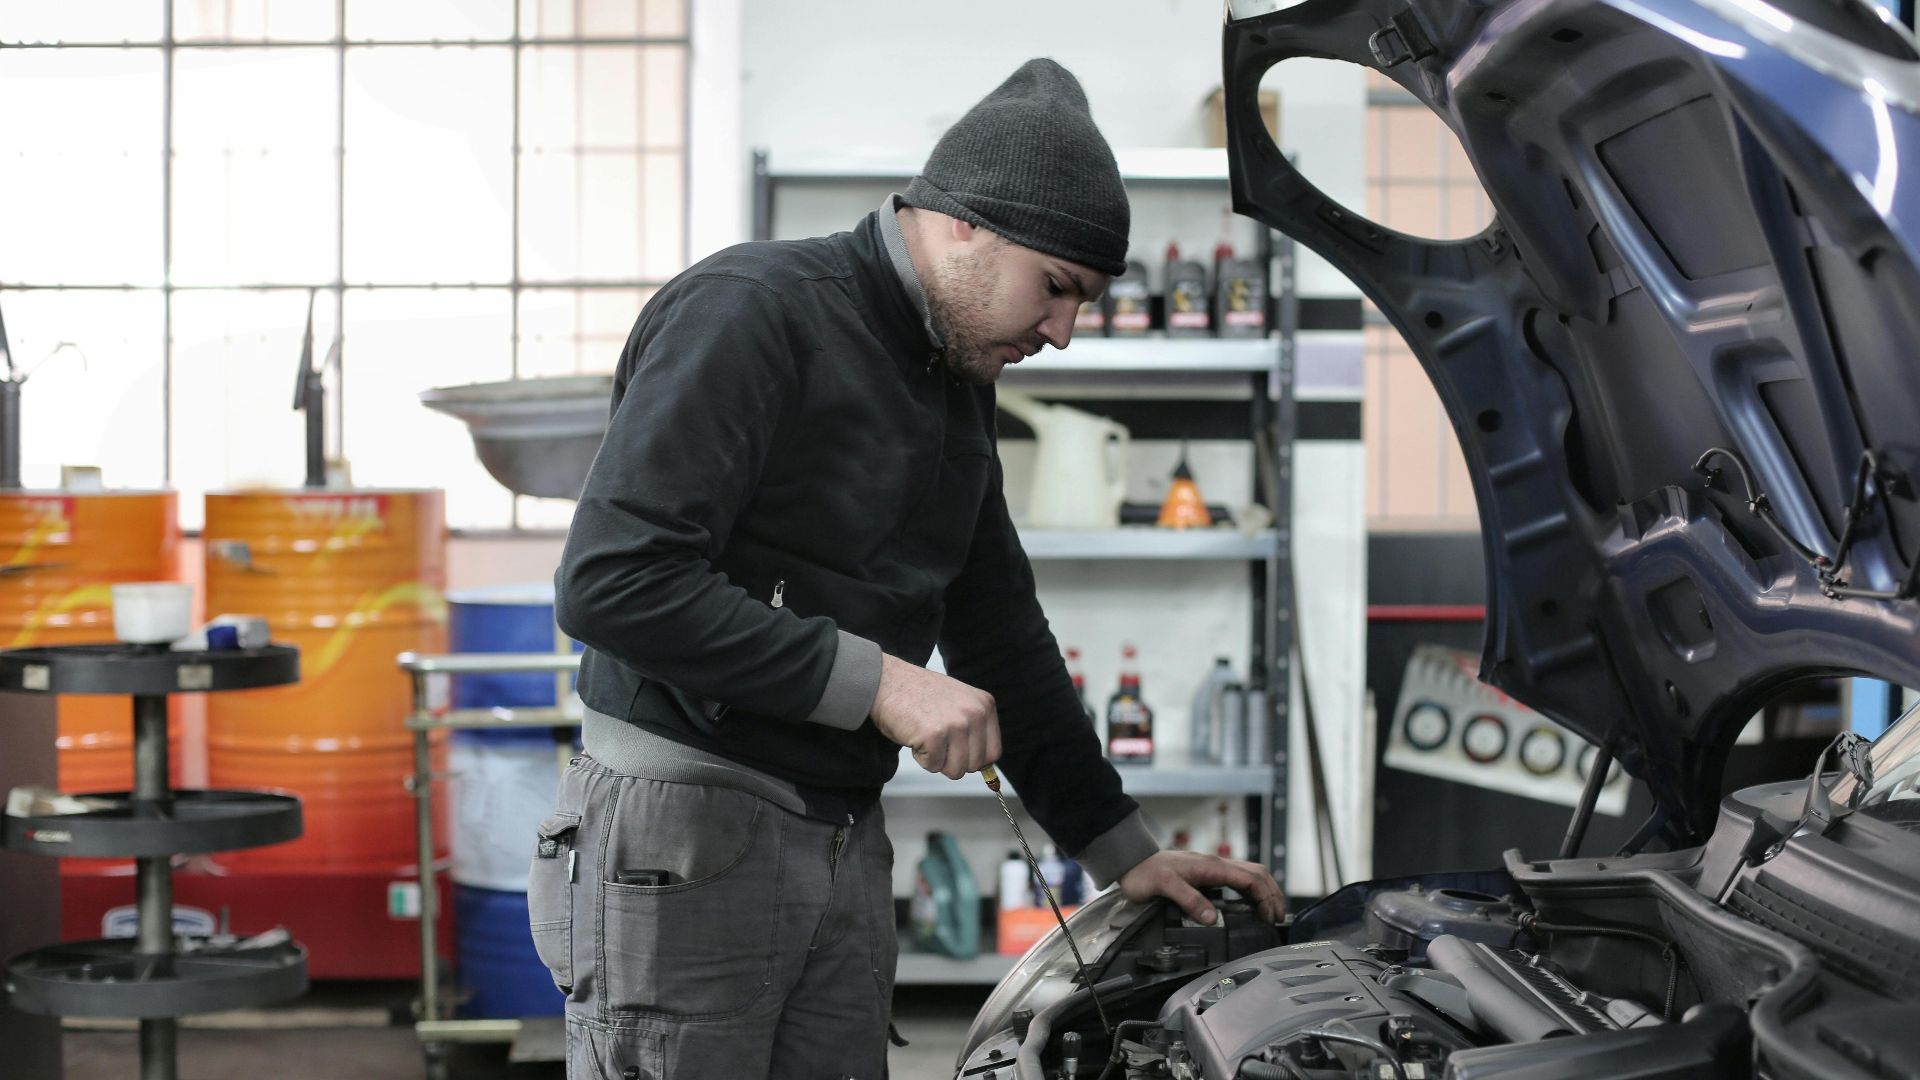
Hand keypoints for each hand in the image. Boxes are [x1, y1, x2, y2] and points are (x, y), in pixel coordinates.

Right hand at [870, 653, 1001, 779]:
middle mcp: (975, 713)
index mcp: (984, 705)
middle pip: (975, 765)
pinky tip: (915, 735)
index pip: (993, 753)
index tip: (957, 751)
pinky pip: (933, 766)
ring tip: (926, 737)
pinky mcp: (935, 735)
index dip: (973, 759)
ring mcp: (956, 724)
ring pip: (955, 770)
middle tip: (936, 740)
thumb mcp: (958, 704)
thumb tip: (983, 767)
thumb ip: (974, 729)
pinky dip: (920, 757)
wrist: (887, 681)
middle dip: (952, 760)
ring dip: (937, 760)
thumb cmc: (918, 695)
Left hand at [1117, 850, 1285, 925]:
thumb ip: (1189, 899)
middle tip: (1278, 918)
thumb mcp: (1164, 887)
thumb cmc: (1145, 873)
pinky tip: (1251, 904)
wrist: (1130, 861)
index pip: (1250, 879)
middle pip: (1257, 874)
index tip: (1270, 917)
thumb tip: (1212, 918)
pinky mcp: (1207, 874)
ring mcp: (1212, 868)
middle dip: (1273, 894)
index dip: (1265, 898)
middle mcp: (1216, 865)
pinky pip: (1238, 879)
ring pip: (1250, 874)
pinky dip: (1252, 891)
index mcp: (1211, 867)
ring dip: (1265, 891)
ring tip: (1272, 912)